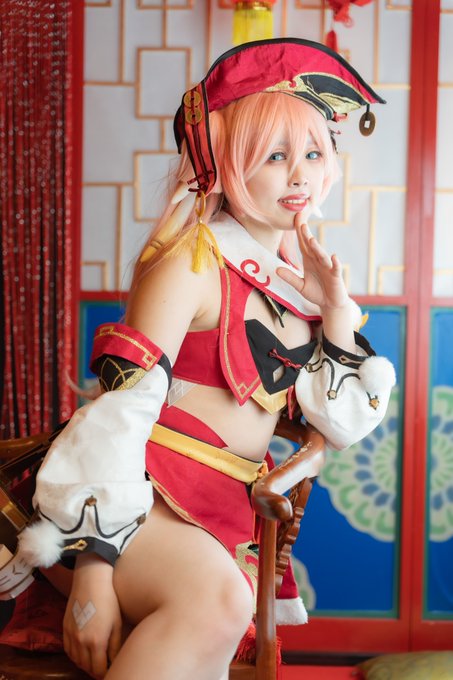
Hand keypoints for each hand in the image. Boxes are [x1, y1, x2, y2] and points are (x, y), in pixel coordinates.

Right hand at [63, 555, 121, 678]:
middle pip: (86, 667)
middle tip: (104, 668)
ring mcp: (71, 635)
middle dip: (95, 670)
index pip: (98, 670)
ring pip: (76, 660)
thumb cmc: (109, 599)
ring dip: (85, 664)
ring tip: (95, 661)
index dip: (105, 673)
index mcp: (96, 641)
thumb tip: (115, 661)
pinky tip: (83, 652)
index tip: (111, 671)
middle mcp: (81, 641)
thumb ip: (115, 646)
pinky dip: (75, 655)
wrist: (91, 580)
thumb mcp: (117, 623)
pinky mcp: (65, 627)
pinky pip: (68, 650)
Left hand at [277, 214, 348, 311]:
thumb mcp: (300, 286)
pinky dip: (335, 263)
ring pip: (322, 256)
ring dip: (317, 248)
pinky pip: (336, 268)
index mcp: (309, 260)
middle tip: (301, 222)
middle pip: (311, 246)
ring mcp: (328, 267)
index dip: (299, 232)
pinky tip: (333, 257)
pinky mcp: (336, 276)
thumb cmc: (316, 292)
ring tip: (311, 240)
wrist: (330, 303)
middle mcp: (318, 260)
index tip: (296, 218)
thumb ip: (290, 278)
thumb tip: (276, 270)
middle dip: (306, 235)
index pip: (303, 243)